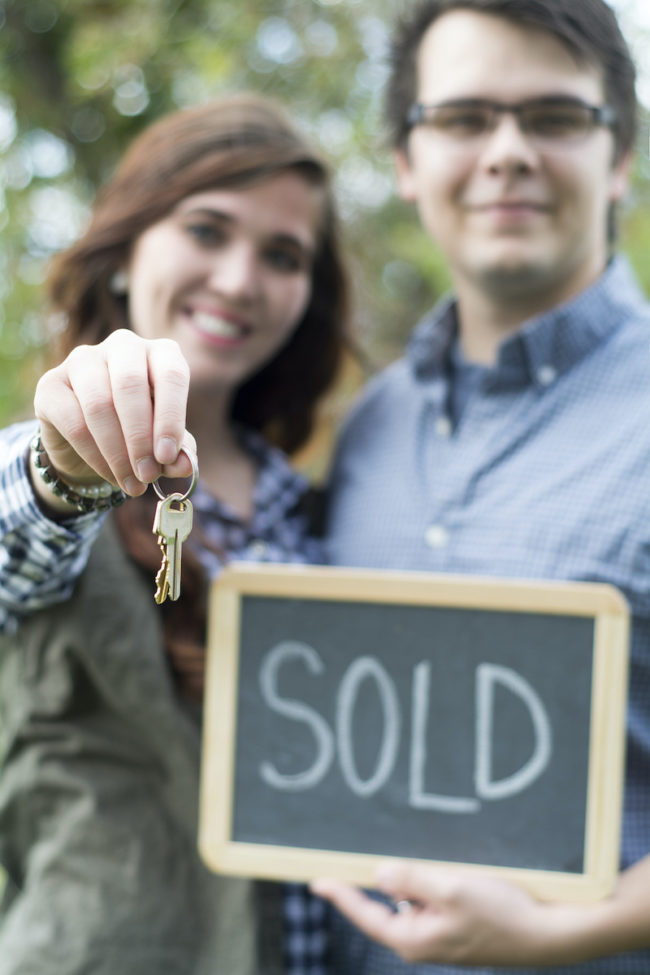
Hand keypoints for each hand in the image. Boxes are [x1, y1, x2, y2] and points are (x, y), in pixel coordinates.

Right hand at [33, 330, 195, 499]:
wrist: (92, 443)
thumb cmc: (140, 432)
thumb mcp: (165, 442)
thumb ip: (178, 450)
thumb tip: (186, 465)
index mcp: (160, 352)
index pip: (171, 375)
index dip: (170, 418)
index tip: (167, 457)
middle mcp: (123, 346)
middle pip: (131, 384)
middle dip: (140, 437)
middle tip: (147, 475)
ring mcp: (82, 360)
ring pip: (99, 404)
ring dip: (117, 452)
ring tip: (132, 483)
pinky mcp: (51, 383)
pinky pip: (73, 421)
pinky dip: (95, 455)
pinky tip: (110, 475)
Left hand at [312, 862, 611, 967]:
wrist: (549, 934)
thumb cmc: (502, 912)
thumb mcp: (452, 888)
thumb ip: (412, 880)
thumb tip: (378, 875)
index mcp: (415, 938)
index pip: (366, 915)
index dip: (340, 895)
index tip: (316, 882)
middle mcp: (423, 940)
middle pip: (388, 904)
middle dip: (387, 879)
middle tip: (383, 854)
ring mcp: (441, 935)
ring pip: (413, 898)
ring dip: (416, 878)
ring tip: (441, 865)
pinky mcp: (458, 927)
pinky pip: (433, 899)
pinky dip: (434, 883)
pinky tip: (455, 872)